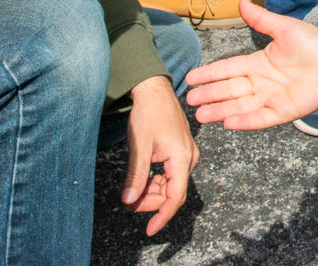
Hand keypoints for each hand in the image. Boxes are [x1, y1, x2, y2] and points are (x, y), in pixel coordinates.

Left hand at [122, 76, 198, 235]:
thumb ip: (136, 176)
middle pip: (173, 192)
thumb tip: (129, 200)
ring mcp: (186, 154)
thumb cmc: (148, 113)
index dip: (162, 216)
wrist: (154, 89)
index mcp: (181, 157)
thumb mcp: (139, 147)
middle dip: (151, 202)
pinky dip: (156, 181)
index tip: (149, 229)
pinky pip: (171, 174)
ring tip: (132, 192)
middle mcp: (188, 157)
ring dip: (153, 192)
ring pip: (171, 184)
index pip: (175, 196)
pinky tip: (142, 180)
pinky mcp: (180, 151)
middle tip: (129, 203)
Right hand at [185, 0, 317, 128]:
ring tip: (201, 115)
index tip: (190, 78)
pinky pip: (262, 118)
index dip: (210, 74)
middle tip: (190, 100)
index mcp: (259, 63)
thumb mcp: (284, 28)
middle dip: (210, 95)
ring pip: (240, 106)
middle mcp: (262, 82)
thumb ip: (261, 20)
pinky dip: (246, 120)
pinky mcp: (285, 111)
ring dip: (221, 110)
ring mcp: (272, 98)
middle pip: (230, 90)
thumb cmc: (314, 42)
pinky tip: (229, 122)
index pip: (228, 69)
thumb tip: (242, 2)